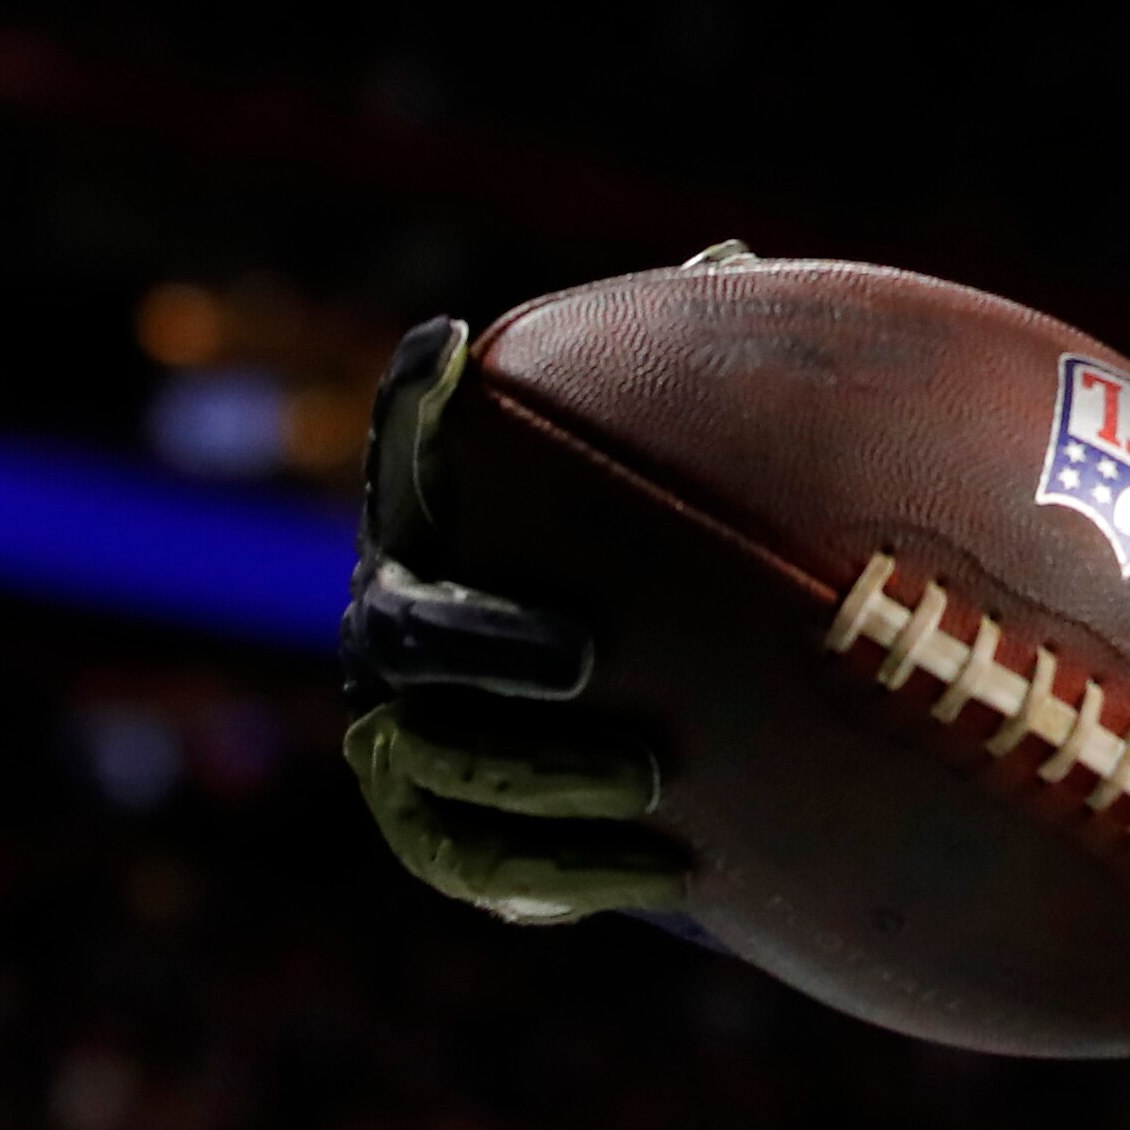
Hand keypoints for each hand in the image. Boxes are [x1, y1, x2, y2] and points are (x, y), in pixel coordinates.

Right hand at [340, 314, 687, 925]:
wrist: (659, 715)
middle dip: (485, 645)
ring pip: (438, 765)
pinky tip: (673, 865)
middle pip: (407, 634)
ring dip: (539, 774)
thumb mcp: (681, 473)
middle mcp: (398, 635)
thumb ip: (692, 370)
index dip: (414, 406)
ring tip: (655, 772)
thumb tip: (732, 260)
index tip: (453, 351)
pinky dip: (570, 869)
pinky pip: (483, 866)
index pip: (409, 460)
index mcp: (442, 531)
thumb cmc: (660, 558)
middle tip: (587, 656)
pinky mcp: (450, 839)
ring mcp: (408, 741)